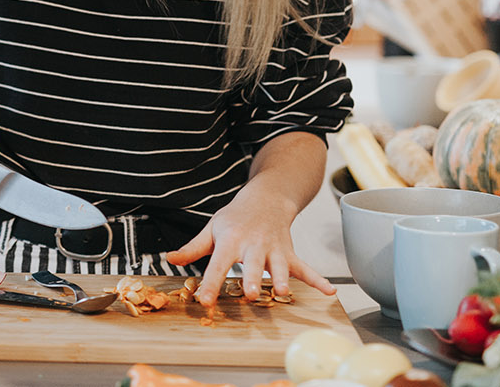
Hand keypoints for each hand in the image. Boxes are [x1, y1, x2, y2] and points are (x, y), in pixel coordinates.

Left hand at [164, 193, 334, 305]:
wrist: (265, 199)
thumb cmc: (235, 218)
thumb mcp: (211, 229)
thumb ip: (193, 248)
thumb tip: (170, 259)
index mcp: (230, 241)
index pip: (217, 264)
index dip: (210, 283)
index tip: (205, 300)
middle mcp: (253, 246)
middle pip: (252, 265)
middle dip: (252, 279)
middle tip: (250, 294)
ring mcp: (273, 249)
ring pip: (279, 265)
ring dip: (282, 278)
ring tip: (283, 292)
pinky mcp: (289, 253)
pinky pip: (305, 267)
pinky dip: (318, 280)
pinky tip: (329, 292)